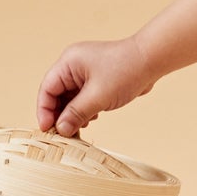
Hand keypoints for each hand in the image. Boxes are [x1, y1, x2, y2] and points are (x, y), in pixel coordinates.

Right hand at [36, 36, 157, 137]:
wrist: (152, 60)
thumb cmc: (126, 71)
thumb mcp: (98, 96)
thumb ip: (76, 113)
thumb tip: (60, 130)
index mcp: (69, 62)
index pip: (47, 88)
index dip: (44, 110)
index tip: (48, 129)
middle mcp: (74, 65)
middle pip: (57, 94)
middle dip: (60, 115)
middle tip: (63, 134)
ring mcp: (85, 72)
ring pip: (70, 98)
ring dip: (72, 114)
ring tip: (78, 129)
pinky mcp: (97, 79)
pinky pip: (82, 97)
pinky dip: (83, 110)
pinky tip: (91, 119)